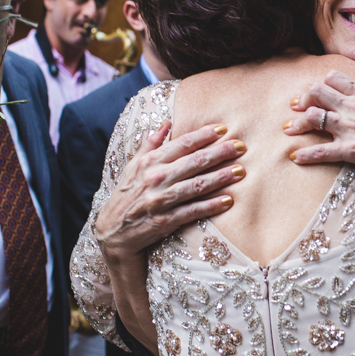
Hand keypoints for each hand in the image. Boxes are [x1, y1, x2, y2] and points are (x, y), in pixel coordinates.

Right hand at [95, 122, 246, 262]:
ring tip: (240, 171)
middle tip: (241, 146)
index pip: (181, 144)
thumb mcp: (133, 167)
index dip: (203, 135)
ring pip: (196, 186)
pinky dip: (211, 206)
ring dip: (220, 178)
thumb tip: (167, 123)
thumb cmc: (127, 195)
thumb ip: (150, 145)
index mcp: (149, 163)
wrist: (113, 232)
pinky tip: (228, 200)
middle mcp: (155, 179)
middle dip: (219, 152)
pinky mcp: (165, 221)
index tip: (222, 128)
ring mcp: (161, 200)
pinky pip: (193, 211)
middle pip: (194, 162)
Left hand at [283, 68, 354, 185]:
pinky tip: (295, 157)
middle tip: (295, 108)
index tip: (313, 93)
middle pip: (316, 93)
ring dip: (297, 123)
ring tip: (288, 130)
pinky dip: (306, 154)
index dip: (321, 84)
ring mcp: (351, 128)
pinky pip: (322, 150)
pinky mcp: (351, 150)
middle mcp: (354, 107)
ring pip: (313, 117)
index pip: (334, 79)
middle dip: (303, 99)